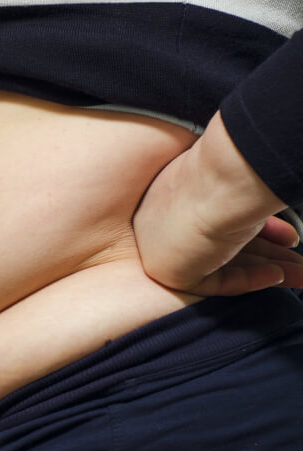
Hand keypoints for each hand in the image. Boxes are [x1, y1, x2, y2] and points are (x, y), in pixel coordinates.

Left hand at [133, 113, 302, 295]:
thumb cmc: (234, 167)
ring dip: (266, 268)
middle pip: (220, 245)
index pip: (212, 221)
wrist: (226, 177)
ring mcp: (162, 247)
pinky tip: (277, 274)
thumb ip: (244, 201)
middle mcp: (164, 219)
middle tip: (294, 255)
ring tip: (300, 271)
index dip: (255, 230)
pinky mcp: (168, 272)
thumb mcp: (241, 183)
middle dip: (267, 253)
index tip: (283, 232)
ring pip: (220, 265)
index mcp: (175, 192)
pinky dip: (248, 279)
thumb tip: (267, 209)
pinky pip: (213, 283)